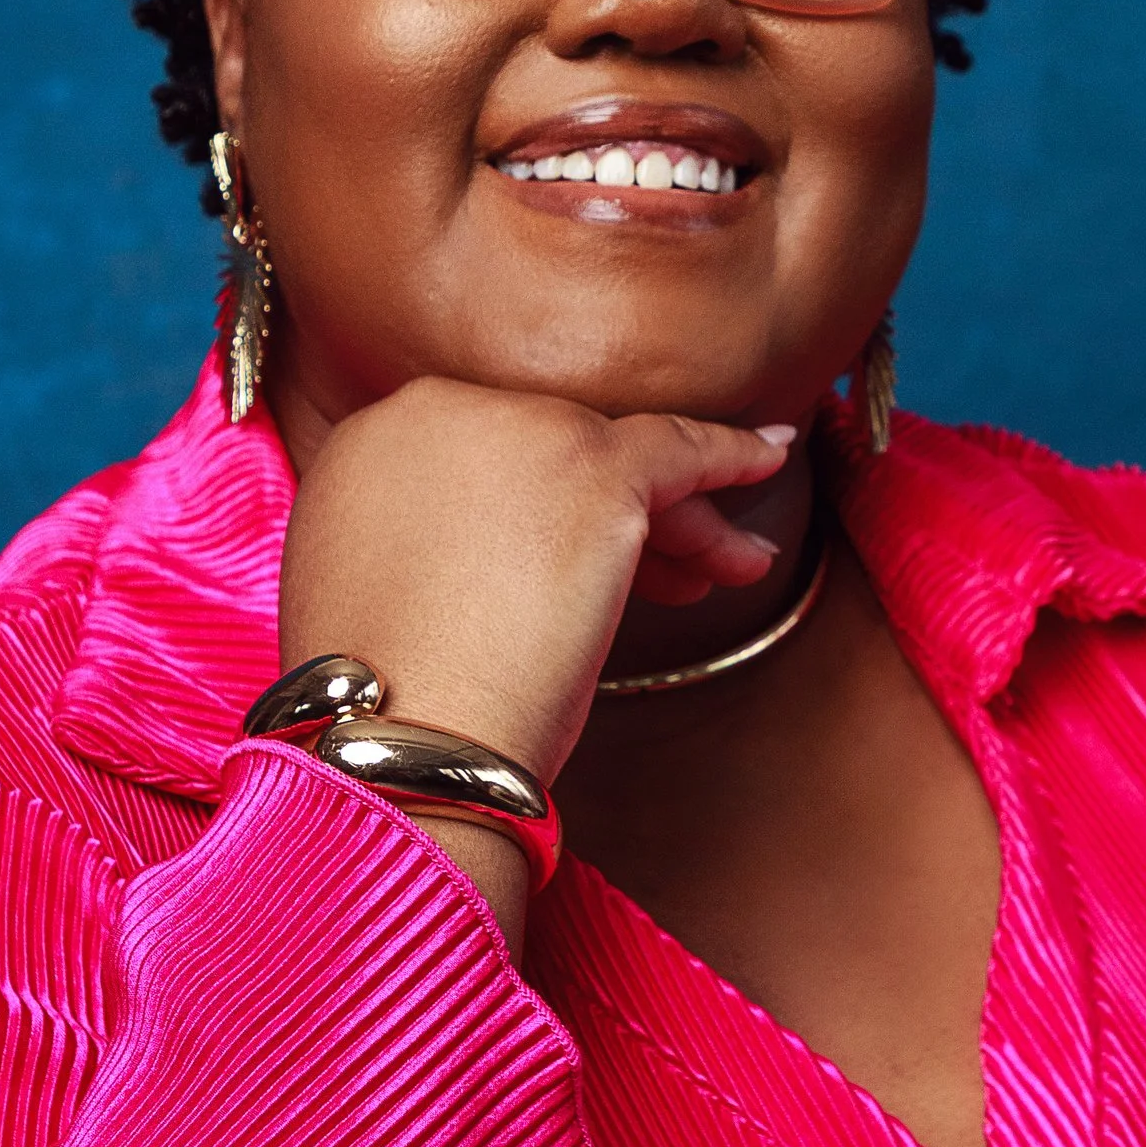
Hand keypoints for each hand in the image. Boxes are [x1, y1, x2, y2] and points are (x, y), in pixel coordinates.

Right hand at [276, 377, 794, 844]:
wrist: (392, 735)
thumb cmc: (379, 702)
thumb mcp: (371, 592)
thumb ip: (421, 545)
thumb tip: (475, 560)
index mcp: (372, 441)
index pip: (491, 456)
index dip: (543, 510)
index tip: (576, 563)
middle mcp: (438, 411)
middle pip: (557, 451)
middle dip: (616, 518)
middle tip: (665, 583)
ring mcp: (518, 430)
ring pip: (620, 458)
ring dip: (680, 519)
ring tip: (730, 568)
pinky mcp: (593, 468)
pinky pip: (681, 446)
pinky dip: (733, 455)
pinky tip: (773, 459)